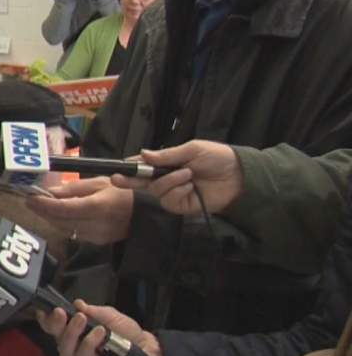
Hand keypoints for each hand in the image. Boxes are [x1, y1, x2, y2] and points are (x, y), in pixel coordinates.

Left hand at [26, 177, 132, 243]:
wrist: (143, 213)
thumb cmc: (122, 193)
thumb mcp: (99, 182)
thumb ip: (74, 188)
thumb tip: (51, 192)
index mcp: (97, 207)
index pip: (64, 208)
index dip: (44, 204)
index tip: (30, 198)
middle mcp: (95, 224)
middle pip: (60, 221)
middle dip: (43, 211)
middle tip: (30, 201)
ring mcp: (95, 236)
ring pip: (64, 229)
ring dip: (50, 218)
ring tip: (40, 207)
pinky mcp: (96, 242)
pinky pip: (72, 233)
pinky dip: (62, 224)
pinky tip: (57, 215)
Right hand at [36, 299, 163, 355]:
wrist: (145, 347)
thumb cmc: (127, 332)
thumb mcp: (109, 315)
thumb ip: (93, 310)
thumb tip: (77, 303)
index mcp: (75, 330)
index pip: (54, 327)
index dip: (46, 320)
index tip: (45, 310)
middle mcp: (75, 345)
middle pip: (55, 337)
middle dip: (55, 324)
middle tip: (61, 312)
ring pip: (65, 349)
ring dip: (71, 332)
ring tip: (82, 319)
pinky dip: (88, 343)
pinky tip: (98, 333)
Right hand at [111, 141, 242, 215]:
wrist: (239, 175)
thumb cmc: (217, 158)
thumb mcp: (192, 150)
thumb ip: (166, 155)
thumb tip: (143, 154)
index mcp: (167, 164)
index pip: (143, 165)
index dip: (130, 166)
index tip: (118, 166)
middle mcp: (166, 179)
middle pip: (141, 182)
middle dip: (128, 180)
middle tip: (116, 179)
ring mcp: (173, 193)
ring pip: (156, 190)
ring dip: (170, 181)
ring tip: (188, 175)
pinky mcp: (181, 206)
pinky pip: (169, 200)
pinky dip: (178, 191)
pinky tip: (190, 186)